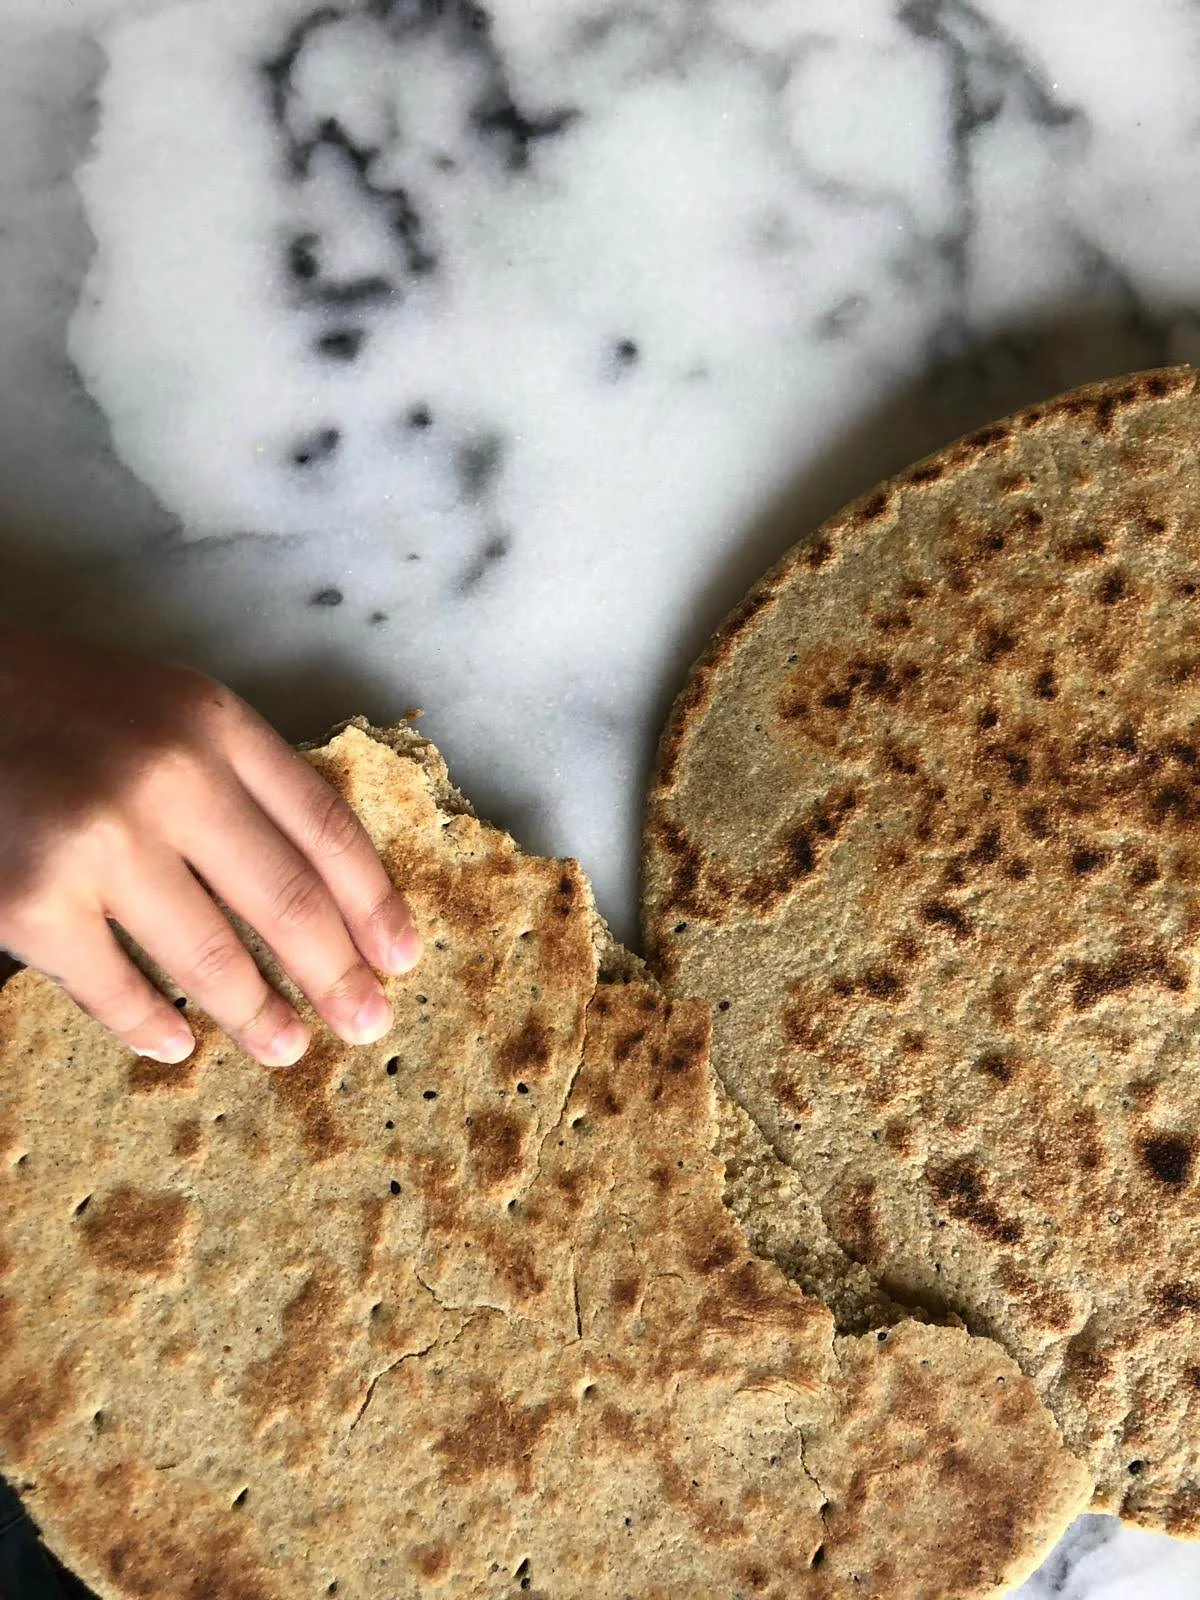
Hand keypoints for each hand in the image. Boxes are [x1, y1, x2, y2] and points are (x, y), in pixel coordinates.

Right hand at [0, 620, 420, 1065]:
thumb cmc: (69, 711)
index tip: (402, 956)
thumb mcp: (172, 714)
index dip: (375, 902)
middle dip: (338, 976)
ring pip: (212, 960)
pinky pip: (117, 991)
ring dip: (259, 1015)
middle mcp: (169, 778)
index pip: (325, 828)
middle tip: (367, 1023)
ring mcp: (99, 843)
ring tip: (286, 1045)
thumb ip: (243, 781)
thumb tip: (329, 895)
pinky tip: (176, 1044)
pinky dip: (152, 1027)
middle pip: (287, 902)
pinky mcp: (31, 903)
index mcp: (215, 724)